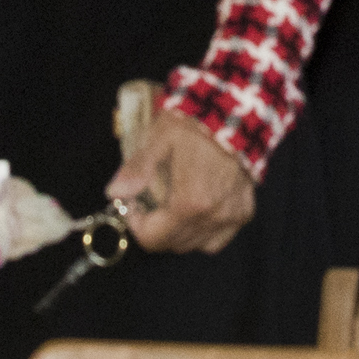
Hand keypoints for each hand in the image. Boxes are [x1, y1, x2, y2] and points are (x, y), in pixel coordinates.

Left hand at [103, 105, 255, 254]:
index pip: (152, 239)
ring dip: (178, 232)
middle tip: (150, 201)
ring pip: (195, 245)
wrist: (237, 112)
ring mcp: (231, 217)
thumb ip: (137, 169)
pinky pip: (218, 239)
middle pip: (172, 244)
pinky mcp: (244, 212)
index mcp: (189, 202)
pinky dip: (204, 232)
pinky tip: (198, 211)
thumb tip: (115, 192)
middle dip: (155, 227)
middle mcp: (212, 216)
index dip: (136, 224)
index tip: (133, 204)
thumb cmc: (196, 123)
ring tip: (173, 205)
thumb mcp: (160, 138)